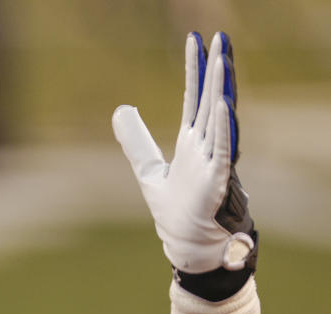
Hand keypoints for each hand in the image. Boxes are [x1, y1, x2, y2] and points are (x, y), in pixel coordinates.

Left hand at [113, 32, 255, 279]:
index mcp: (192, 143)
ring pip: (221, 118)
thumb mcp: (147, 170)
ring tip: (225, 59)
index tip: (196, 42)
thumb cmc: (175, 210)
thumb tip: (120, 109)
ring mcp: (214, 162)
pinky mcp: (218, 180)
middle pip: (211, 100)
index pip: (195, 98)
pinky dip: (225, 128)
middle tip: (220, 37)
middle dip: (216, 69)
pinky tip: (223, 104)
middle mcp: (206, 147)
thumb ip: (136, 141)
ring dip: (222, 89)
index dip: (195, 70)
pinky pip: (224, 149)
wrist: (189, 245)